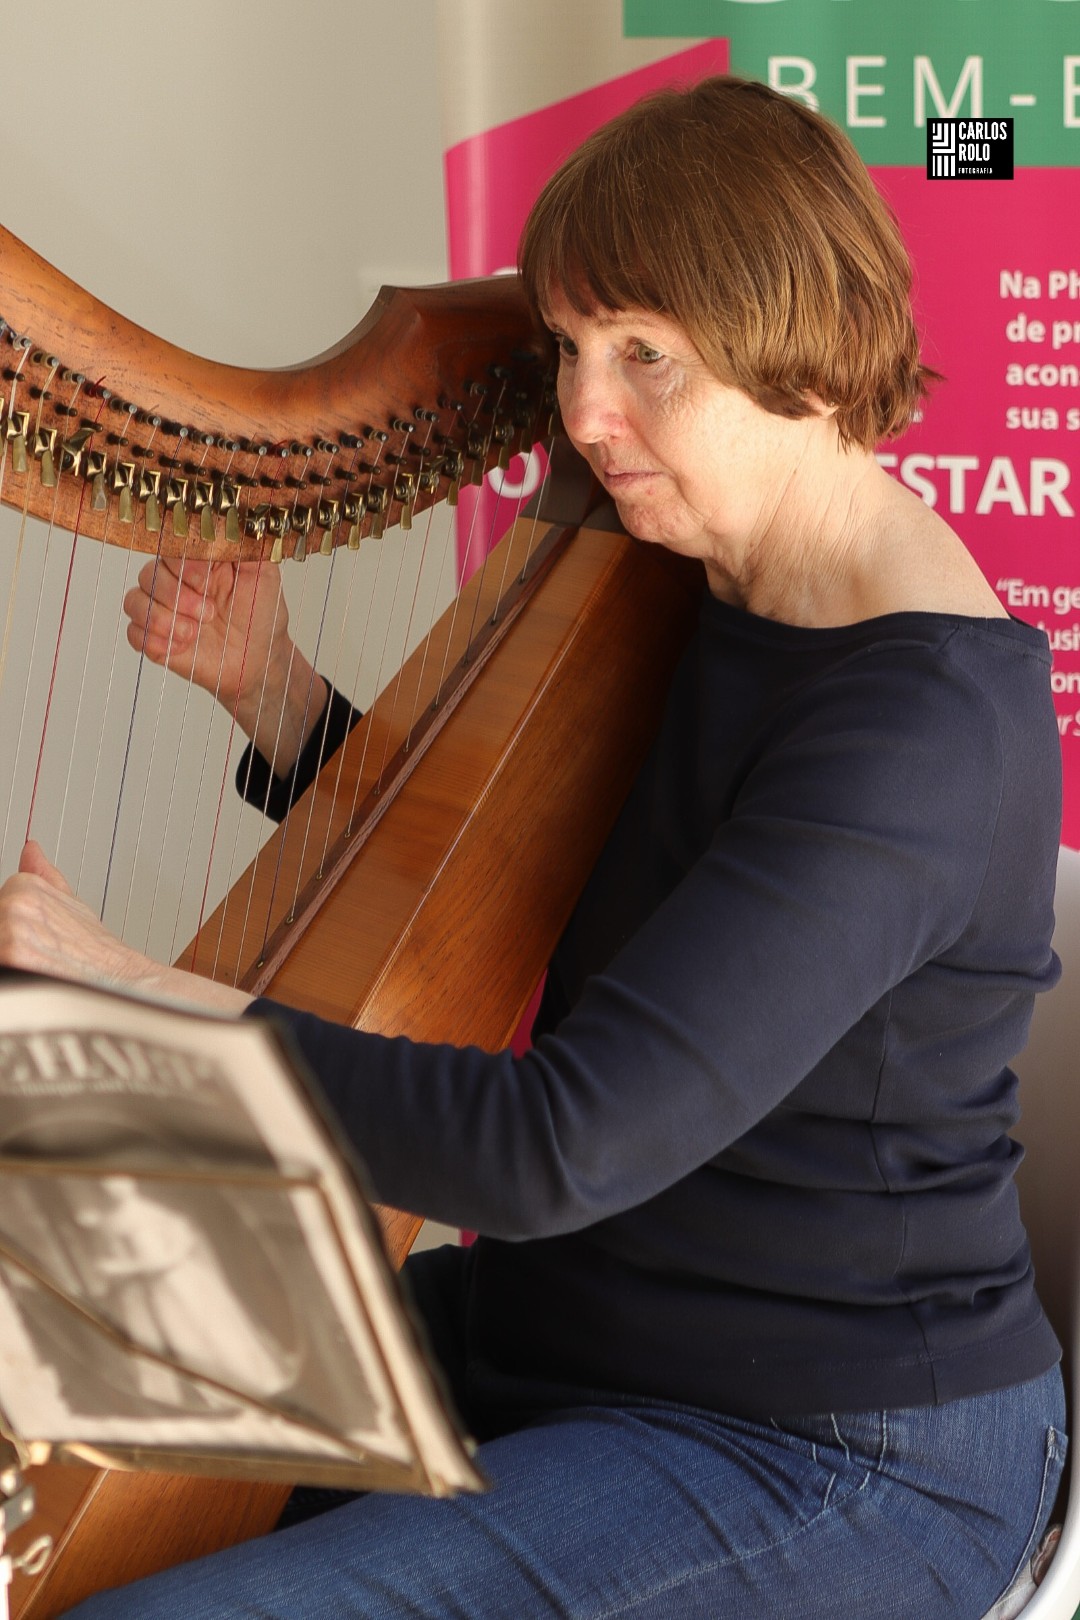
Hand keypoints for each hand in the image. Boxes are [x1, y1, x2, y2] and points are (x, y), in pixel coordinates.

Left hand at [0, 844, 250, 1012]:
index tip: (37, 945)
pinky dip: (17, 979)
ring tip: (42, 970)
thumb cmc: (98, 954)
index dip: (13, 934)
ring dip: (14, 962)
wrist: (125, 980)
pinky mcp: (12, 956)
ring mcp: (11, 931)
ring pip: (0, 950)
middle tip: (41, 959)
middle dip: (11, 947)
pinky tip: (38, 979)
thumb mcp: (73, 906)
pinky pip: (4, 968)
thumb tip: (31, 850)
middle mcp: (15, 904)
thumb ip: (45, 879)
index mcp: (23, 887)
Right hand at [124, 556, 287, 722]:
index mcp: (196, 561)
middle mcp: (175, 581)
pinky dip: (157, 640)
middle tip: (208, 614)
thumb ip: (244, 545)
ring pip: (135, 601)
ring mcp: (163, 609)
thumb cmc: (261, 615)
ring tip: (194, 633)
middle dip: (177, 597)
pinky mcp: (156, 638)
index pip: (170, 549)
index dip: (185, 567)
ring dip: (163, 619)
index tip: (209, 584)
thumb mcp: (263, 573)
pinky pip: (135, 633)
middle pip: (148, 574)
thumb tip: (228, 520)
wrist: (259, 658)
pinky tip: (182, 646)